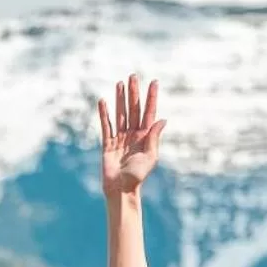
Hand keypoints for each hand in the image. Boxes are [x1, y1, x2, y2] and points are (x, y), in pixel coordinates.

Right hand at [99, 74, 165, 196]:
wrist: (120, 189)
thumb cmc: (138, 176)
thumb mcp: (151, 157)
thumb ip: (154, 137)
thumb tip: (162, 119)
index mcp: (145, 136)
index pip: (149, 113)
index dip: (151, 98)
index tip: (154, 82)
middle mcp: (133, 134)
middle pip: (133, 109)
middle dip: (134, 93)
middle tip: (133, 76)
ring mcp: (119, 138)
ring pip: (120, 114)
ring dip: (120, 98)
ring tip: (120, 83)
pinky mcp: (107, 143)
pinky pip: (105, 125)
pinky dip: (104, 114)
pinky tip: (103, 102)